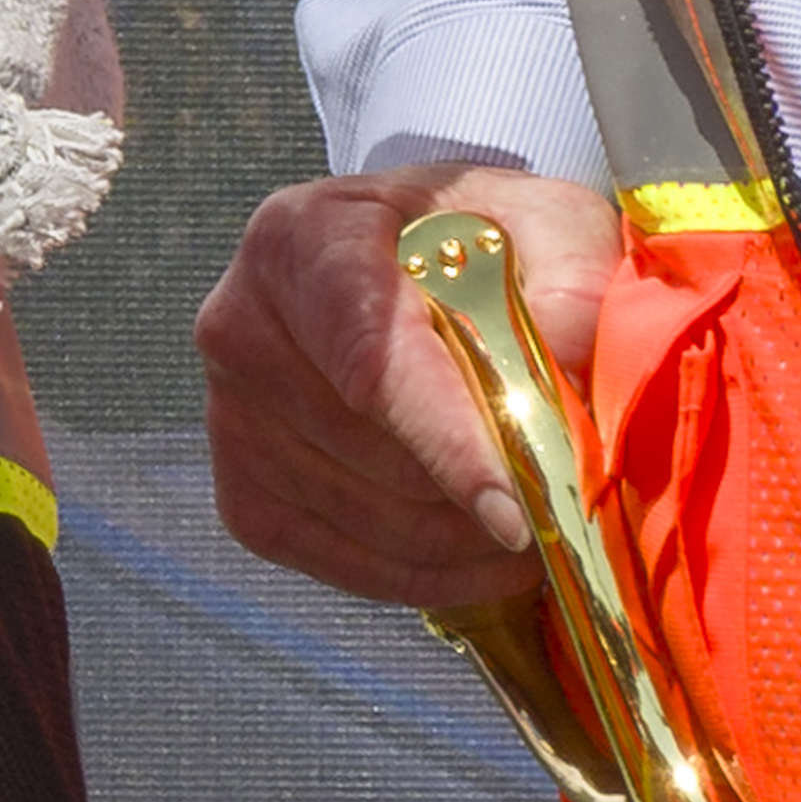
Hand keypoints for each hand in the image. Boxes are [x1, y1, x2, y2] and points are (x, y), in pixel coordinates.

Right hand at [199, 163, 614, 609]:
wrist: (401, 257)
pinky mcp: (240, 487)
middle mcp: (240, 326)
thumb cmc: (478, 241)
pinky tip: (479, 552)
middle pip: (377, 455)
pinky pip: (338, 563)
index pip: (370, 360)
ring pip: (368, 519)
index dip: (444, 443)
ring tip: (535, 516)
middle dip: (484, 495)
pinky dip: (422, 576)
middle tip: (567, 499)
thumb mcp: (545, 225)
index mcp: (303, 242)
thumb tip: (572, 367)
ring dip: (466, 541)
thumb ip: (573, 280)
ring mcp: (228, 414)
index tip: (517, 517)